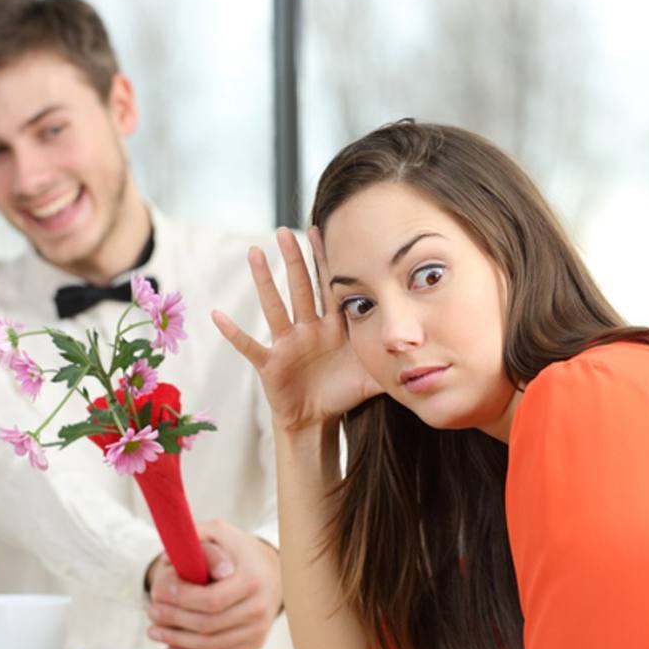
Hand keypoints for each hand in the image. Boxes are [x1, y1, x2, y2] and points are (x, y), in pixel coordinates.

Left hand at [146, 520, 282, 648]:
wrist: (273, 568)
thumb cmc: (237, 549)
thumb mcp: (219, 532)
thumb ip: (197, 538)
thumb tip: (182, 564)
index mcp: (252, 580)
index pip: (212, 600)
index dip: (183, 600)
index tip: (161, 591)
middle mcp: (260, 608)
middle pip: (209, 625)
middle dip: (174, 620)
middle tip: (151, 611)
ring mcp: (258, 629)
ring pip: (211, 646)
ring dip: (177, 642)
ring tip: (153, 632)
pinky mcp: (254, 643)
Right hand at [212, 227, 382, 432]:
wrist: (317, 419)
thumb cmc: (343, 392)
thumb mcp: (373, 374)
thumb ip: (396, 358)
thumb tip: (431, 350)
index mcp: (332, 327)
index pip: (330, 287)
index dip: (326, 260)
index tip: (322, 229)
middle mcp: (308, 329)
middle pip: (300, 288)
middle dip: (294, 260)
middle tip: (285, 230)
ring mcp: (287, 344)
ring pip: (275, 307)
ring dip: (264, 281)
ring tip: (254, 254)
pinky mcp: (271, 363)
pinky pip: (249, 346)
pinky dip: (234, 333)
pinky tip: (217, 316)